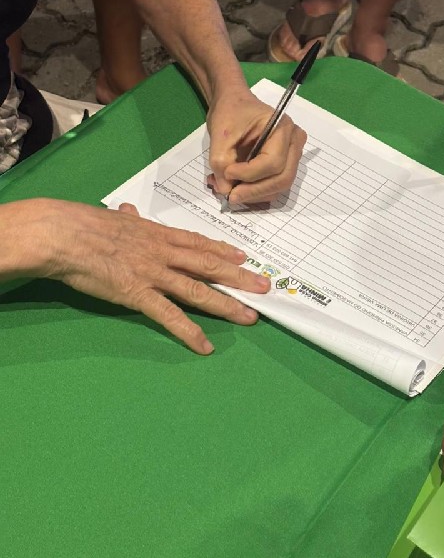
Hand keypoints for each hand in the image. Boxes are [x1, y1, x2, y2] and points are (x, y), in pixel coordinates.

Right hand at [0, 198, 271, 352]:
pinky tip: (205, 345)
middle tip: (264, 287)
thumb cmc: (84, 225)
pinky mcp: (139, 294)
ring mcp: (154, 273)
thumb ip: (127, 220)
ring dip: (226, 304)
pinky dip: (189, 332)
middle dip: (240, 277)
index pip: (198, 243)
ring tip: (249, 316)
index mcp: (157, 234)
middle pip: (209, 266)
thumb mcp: (114, 219)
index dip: (223, 251)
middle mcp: (164, 252)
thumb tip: (128, 211)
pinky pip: (170, 316)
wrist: (65, 235)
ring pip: (198, 291)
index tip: (244, 256)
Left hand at [206, 93, 305, 205]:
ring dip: (253, 194)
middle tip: (231, 196)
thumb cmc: (230, 112)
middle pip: (282, 178)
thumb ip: (221, 163)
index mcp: (282, 129)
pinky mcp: (283, 166)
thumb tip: (226, 191)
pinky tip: (235, 186)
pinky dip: (254, 192)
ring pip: (278, 186)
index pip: (273, 162)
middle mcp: (293, 143)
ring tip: (227, 189)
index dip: (249, 174)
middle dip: (255, 191)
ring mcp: (291, 156)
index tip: (226, 173)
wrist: (234, 104)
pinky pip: (273, 186)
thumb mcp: (220, 134)